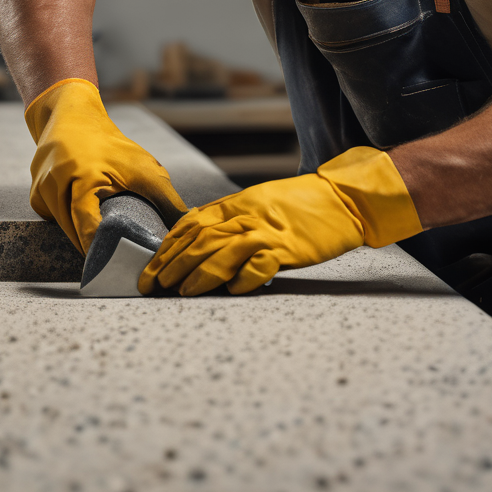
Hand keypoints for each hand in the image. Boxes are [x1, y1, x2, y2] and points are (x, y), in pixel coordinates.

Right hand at [25, 78, 188, 253]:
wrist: (72, 117)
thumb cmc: (111, 144)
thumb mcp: (143, 168)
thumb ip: (166, 198)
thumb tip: (190, 225)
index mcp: (84, 176)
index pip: (86, 223)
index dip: (97, 249)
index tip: (112, 269)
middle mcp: (56, 182)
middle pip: (73, 232)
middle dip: (93, 252)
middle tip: (116, 271)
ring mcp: (42, 188)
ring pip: (62, 228)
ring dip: (80, 240)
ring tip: (103, 256)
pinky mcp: (35, 194)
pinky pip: (53, 220)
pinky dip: (68, 226)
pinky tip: (82, 230)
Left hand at [139, 146, 421, 295]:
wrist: (342, 198)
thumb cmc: (300, 206)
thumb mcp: (257, 204)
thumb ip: (229, 219)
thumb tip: (196, 241)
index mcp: (236, 204)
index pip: (190, 224)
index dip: (166, 248)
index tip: (149, 270)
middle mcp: (246, 215)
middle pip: (200, 239)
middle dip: (172, 265)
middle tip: (153, 286)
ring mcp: (268, 231)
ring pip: (223, 251)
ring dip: (199, 274)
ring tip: (182, 292)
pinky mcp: (289, 247)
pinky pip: (261, 263)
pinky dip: (245, 278)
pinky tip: (233, 291)